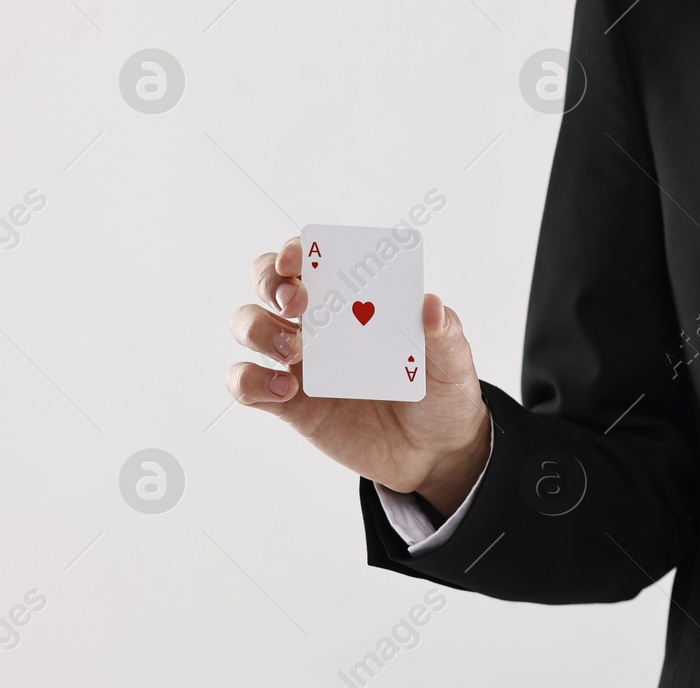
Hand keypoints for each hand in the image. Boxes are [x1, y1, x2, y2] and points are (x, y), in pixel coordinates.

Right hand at [228, 237, 491, 515]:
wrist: (433, 451)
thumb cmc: (440, 392)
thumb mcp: (453, 361)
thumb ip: (444, 332)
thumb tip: (430, 304)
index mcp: (356, 299)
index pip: (313, 259)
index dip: (296, 250)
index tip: (298, 257)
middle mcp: (319, 322)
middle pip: (268, 283)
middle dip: (270, 282)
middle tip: (298, 302)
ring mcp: (299, 361)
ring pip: (249, 325)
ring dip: (260, 329)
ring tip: (295, 351)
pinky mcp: (288, 403)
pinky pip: (246, 384)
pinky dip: (251, 381)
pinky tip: (286, 390)